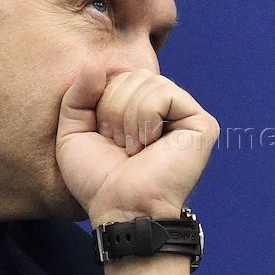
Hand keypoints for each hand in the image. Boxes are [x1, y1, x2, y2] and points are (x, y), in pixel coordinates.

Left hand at [55, 65, 219, 225]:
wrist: (121, 208)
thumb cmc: (100, 180)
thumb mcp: (73, 133)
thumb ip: (77, 96)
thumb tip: (94, 66)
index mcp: (142, 108)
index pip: (120, 76)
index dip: (103, 102)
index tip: (106, 138)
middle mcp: (167, 108)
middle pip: (133, 75)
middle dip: (114, 109)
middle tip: (121, 146)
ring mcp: (186, 114)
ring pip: (147, 82)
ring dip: (128, 119)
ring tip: (135, 149)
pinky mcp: (201, 123)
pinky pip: (164, 93)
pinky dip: (146, 120)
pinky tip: (149, 145)